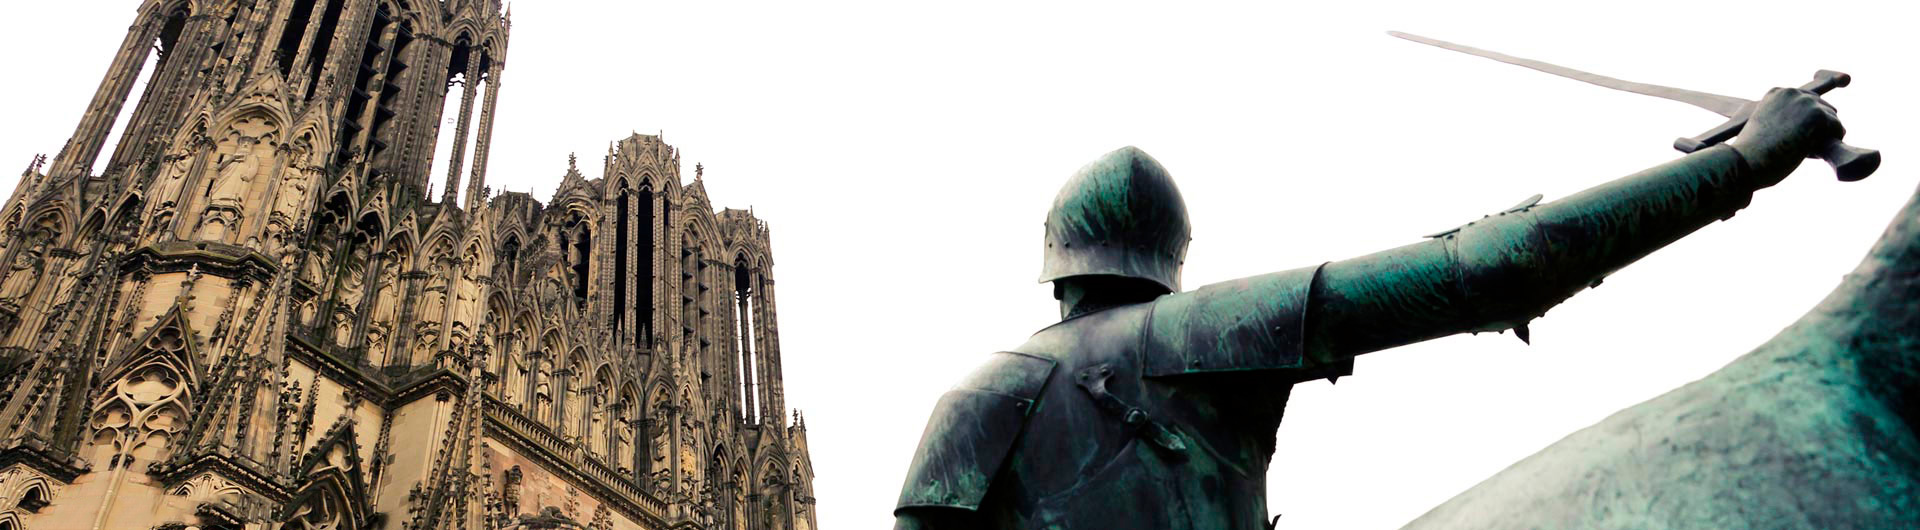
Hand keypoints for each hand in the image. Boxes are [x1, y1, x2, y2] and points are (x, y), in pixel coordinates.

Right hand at [1730, 88, 1845, 187]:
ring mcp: (1805, 101)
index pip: (1806, 102)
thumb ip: (1785, 120)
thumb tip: (1813, 130)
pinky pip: (1838, 129)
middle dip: (1818, 128)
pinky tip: (1810, 153)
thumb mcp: (1765, 128)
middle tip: (1798, 146)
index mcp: (1776, 93)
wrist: (1746, 162)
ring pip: (1832, 119)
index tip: (1791, 137)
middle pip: (1823, 108)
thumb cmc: (1752, 154)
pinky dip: (1830, 143)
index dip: (1805, 122)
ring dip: (1823, 137)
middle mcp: (1791, 92)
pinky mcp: (1818, 114)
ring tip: (1800, 151)